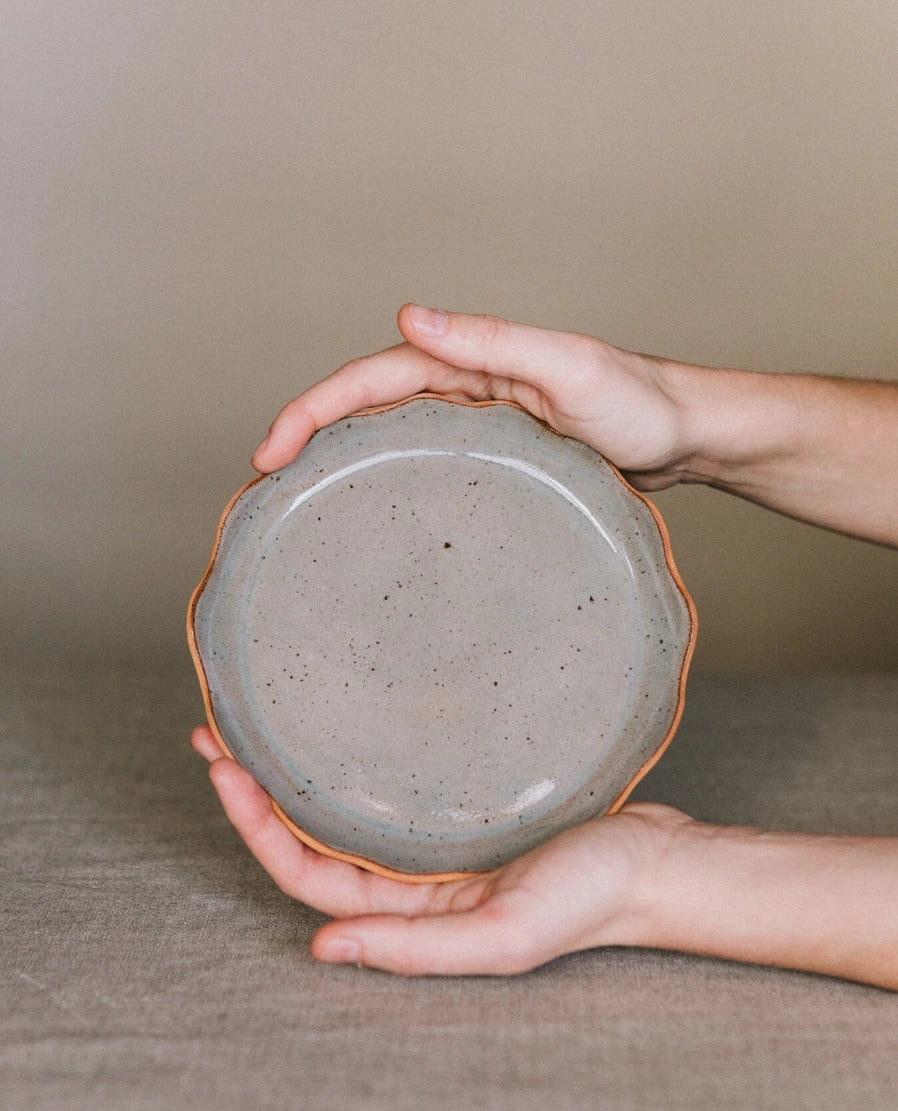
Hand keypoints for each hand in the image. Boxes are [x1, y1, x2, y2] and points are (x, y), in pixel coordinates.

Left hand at [191, 724, 684, 975]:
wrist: (659, 858)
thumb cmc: (593, 897)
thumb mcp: (504, 934)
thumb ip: (417, 949)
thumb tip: (321, 952)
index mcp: (411, 915)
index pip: (309, 874)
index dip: (256, 828)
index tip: (223, 770)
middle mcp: (410, 882)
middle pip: (310, 837)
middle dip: (255, 792)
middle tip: (214, 734)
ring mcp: (433, 844)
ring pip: (342, 809)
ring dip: (293, 772)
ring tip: (251, 723)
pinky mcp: (462, 808)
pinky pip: (389, 786)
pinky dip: (350, 761)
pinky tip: (334, 728)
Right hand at [253, 304, 695, 491]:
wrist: (685, 438)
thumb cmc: (638, 403)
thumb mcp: (566, 367)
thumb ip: (492, 340)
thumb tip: (409, 315)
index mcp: (470, 360)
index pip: (372, 378)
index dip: (313, 408)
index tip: (270, 453)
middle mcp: (466, 388)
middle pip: (368, 405)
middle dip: (309, 434)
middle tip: (267, 484)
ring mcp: (478, 424)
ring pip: (392, 436)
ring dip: (343, 458)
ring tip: (301, 502)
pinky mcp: (497, 458)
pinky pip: (427, 464)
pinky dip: (389, 480)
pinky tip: (377, 515)